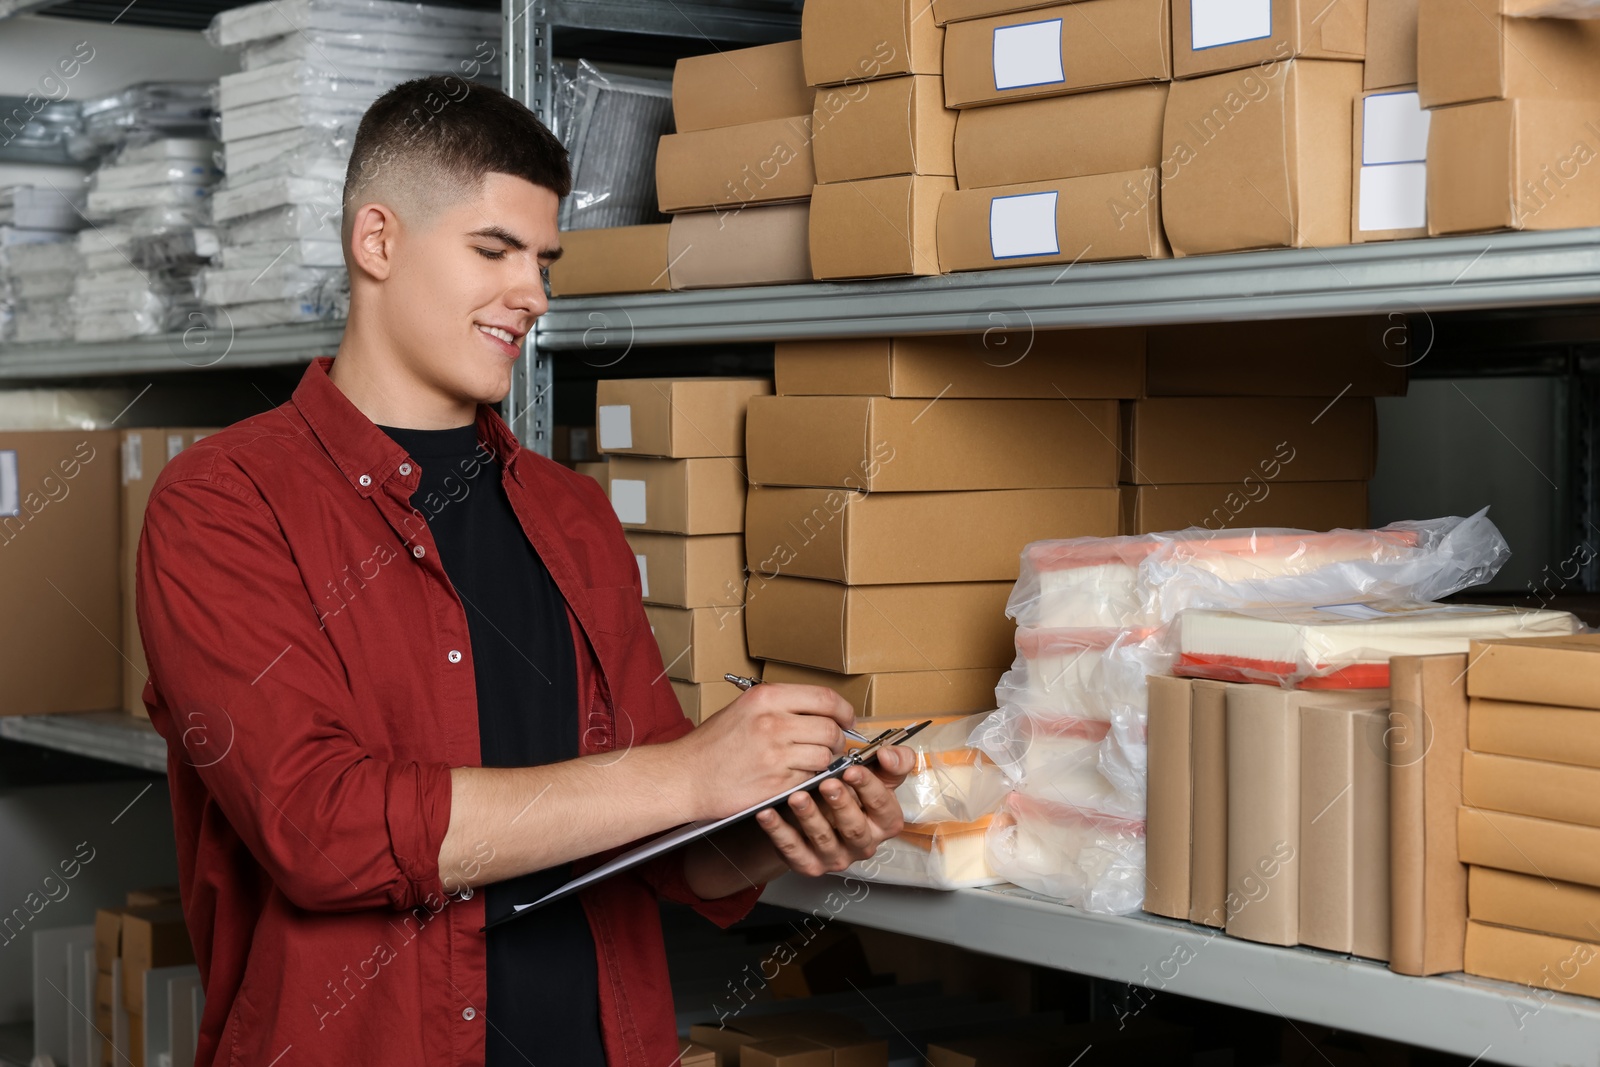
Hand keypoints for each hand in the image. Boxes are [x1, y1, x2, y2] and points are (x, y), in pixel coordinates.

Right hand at [676, 683, 856, 820]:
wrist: (685, 776)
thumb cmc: (712, 744)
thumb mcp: (744, 708)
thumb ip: (782, 706)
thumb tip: (820, 711)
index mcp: (766, 698)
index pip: (825, 698)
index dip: (844, 711)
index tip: (848, 719)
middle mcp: (773, 723)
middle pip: (831, 729)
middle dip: (838, 740)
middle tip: (832, 745)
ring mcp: (775, 754)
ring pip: (825, 756)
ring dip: (824, 762)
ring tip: (807, 762)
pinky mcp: (776, 783)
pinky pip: (809, 779)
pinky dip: (807, 779)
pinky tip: (791, 776)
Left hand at [753, 746, 914, 876]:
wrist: (822, 816)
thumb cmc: (852, 792)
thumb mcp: (878, 775)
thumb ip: (894, 761)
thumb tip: (887, 753)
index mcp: (884, 822)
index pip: (883, 807)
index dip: (869, 787)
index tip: (852, 770)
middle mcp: (863, 843)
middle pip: (855, 828)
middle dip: (841, 805)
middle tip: (827, 783)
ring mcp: (835, 857)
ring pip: (823, 839)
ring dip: (809, 817)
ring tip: (797, 796)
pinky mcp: (808, 864)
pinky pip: (792, 850)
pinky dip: (778, 832)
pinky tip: (768, 813)